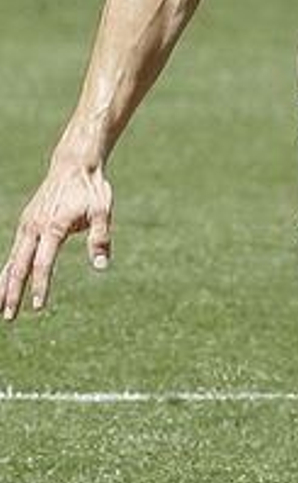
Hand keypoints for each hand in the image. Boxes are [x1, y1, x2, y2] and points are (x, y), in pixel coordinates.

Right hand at [1, 157, 114, 319]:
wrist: (74, 165)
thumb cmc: (91, 189)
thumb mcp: (102, 211)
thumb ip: (100, 239)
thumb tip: (100, 267)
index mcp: (53, 227)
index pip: (43, 263)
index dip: (41, 286)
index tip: (39, 307)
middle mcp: (34, 227)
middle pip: (19, 266)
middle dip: (13, 292)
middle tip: (10, 317)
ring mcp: (27, 225)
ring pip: (12, 260)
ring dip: (4, 285)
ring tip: (0, 308)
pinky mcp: (26, 224)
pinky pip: (14, 251)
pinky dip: (7, 270)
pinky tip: (4, 285)